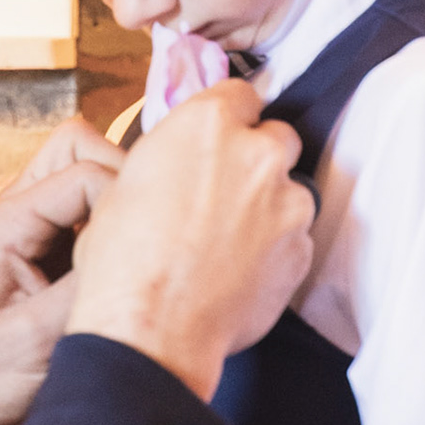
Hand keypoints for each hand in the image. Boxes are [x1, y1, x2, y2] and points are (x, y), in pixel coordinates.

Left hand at [0, 119, 124, 424]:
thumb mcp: (38, 343)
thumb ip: (88, 289)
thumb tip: (145, 252)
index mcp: (5, 223)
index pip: (85, 173)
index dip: (125, 201)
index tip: (146, 248)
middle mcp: (14, 209)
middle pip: (79, 146)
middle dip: (122, 178)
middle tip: (144, 234)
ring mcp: (28, 223)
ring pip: (84, 169)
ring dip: (116, 200)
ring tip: (134, 250)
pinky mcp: (43, 243)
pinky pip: (84, 206)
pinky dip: (110, 222)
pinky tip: (123, 265)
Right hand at [65, 79, 314, 400]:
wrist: (150, 330)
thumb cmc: (123, 259)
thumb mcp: (125, 182)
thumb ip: (171, 154)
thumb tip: (181, 158)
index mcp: (207, 123)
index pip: (240, 94)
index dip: (228, 117)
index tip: (219, 138)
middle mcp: (257, 153)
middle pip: (277, 138)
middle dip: (257, 158)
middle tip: (224, 191)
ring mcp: (288, 203)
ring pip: (291, 191)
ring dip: (270, 206)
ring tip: (229, 241)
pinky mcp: (302, 251)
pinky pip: (296, 238)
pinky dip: (276, 249)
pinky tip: (239, 271)